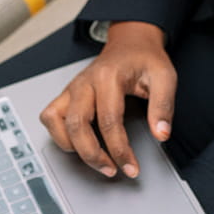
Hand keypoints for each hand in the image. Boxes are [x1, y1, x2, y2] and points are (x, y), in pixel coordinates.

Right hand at [39, 21, 175, 177]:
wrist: (130, 44)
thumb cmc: (144, 60)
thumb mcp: (164, 78)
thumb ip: (163, 107)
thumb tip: (161, 134)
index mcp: (108, 77)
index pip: (109, 121)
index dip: (120, 150)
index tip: (131, 167)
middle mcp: (84, 82)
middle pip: (77, 126)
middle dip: (93, 155)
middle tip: (111, 170)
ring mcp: (71, 89)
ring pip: (56, 123)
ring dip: (73, 147)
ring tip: (95, 159)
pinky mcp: (66, 95)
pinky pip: (50, 118)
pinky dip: (59, 135)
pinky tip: (78, 144)